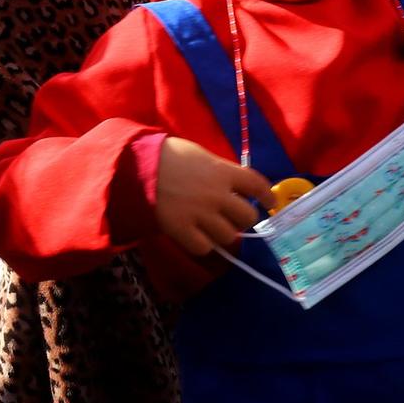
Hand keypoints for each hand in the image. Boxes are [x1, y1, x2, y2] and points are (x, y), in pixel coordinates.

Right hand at [154, 137, 273, 256]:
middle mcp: (217, 195)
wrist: (133, 167)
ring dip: (223, 233)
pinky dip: (203, 244)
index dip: (267, 196)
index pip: (257, 184)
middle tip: (232, 217)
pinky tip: (195, 236)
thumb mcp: (198, 155)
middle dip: (242, 219)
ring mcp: (201, 214)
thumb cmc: (164, 155)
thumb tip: (231, 184)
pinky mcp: (183, 230)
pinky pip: (205, 247)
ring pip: (229, 236)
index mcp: (222, 171)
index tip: (270, 203)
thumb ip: (218, 171)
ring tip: (211, 228)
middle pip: (247, 217)